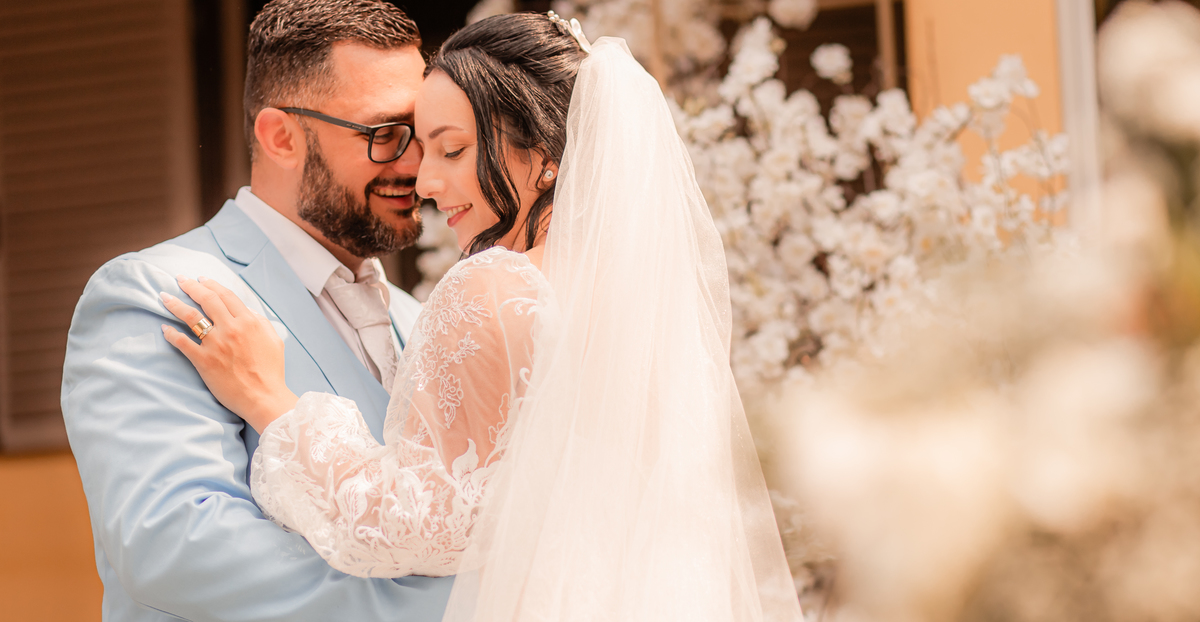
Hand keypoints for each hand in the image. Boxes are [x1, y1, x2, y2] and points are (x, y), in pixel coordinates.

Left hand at [161, 276, 297, 431]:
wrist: (264, 397)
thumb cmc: (271, 371)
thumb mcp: (274, 340)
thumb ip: (261, 323)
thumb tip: (249, 312)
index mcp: (249, 322)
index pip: (226, 295)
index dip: (212, 285)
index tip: (201, 279)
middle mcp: (231, 328)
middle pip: (207, 300)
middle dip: (191, 287)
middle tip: (181, 280)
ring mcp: (216, 344)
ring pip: (190, 316)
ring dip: (175, 304)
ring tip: (164, 297)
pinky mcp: (204, 361)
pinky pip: (183, 343)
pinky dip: (171, 334)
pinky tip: (164, 328)